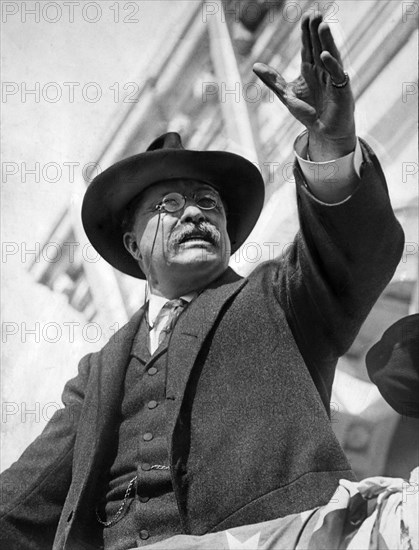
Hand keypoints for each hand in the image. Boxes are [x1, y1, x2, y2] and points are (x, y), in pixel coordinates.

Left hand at [253, 13, 355, 160]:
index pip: (308, 46)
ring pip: (330, 55)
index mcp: (310, 69)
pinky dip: (331, 65)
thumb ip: (273, 80)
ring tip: (322, 25)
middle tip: (315, 12)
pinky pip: (336, 75)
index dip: (306, 32)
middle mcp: (323, 70)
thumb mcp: (287, 96)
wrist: (323, 133)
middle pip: (319, 46)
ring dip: (326, 41)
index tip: (305, 15)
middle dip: (316, 30)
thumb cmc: (309, 113)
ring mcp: (333, 78)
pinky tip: (325, 55)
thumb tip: (255, 65)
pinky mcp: (341, 90)